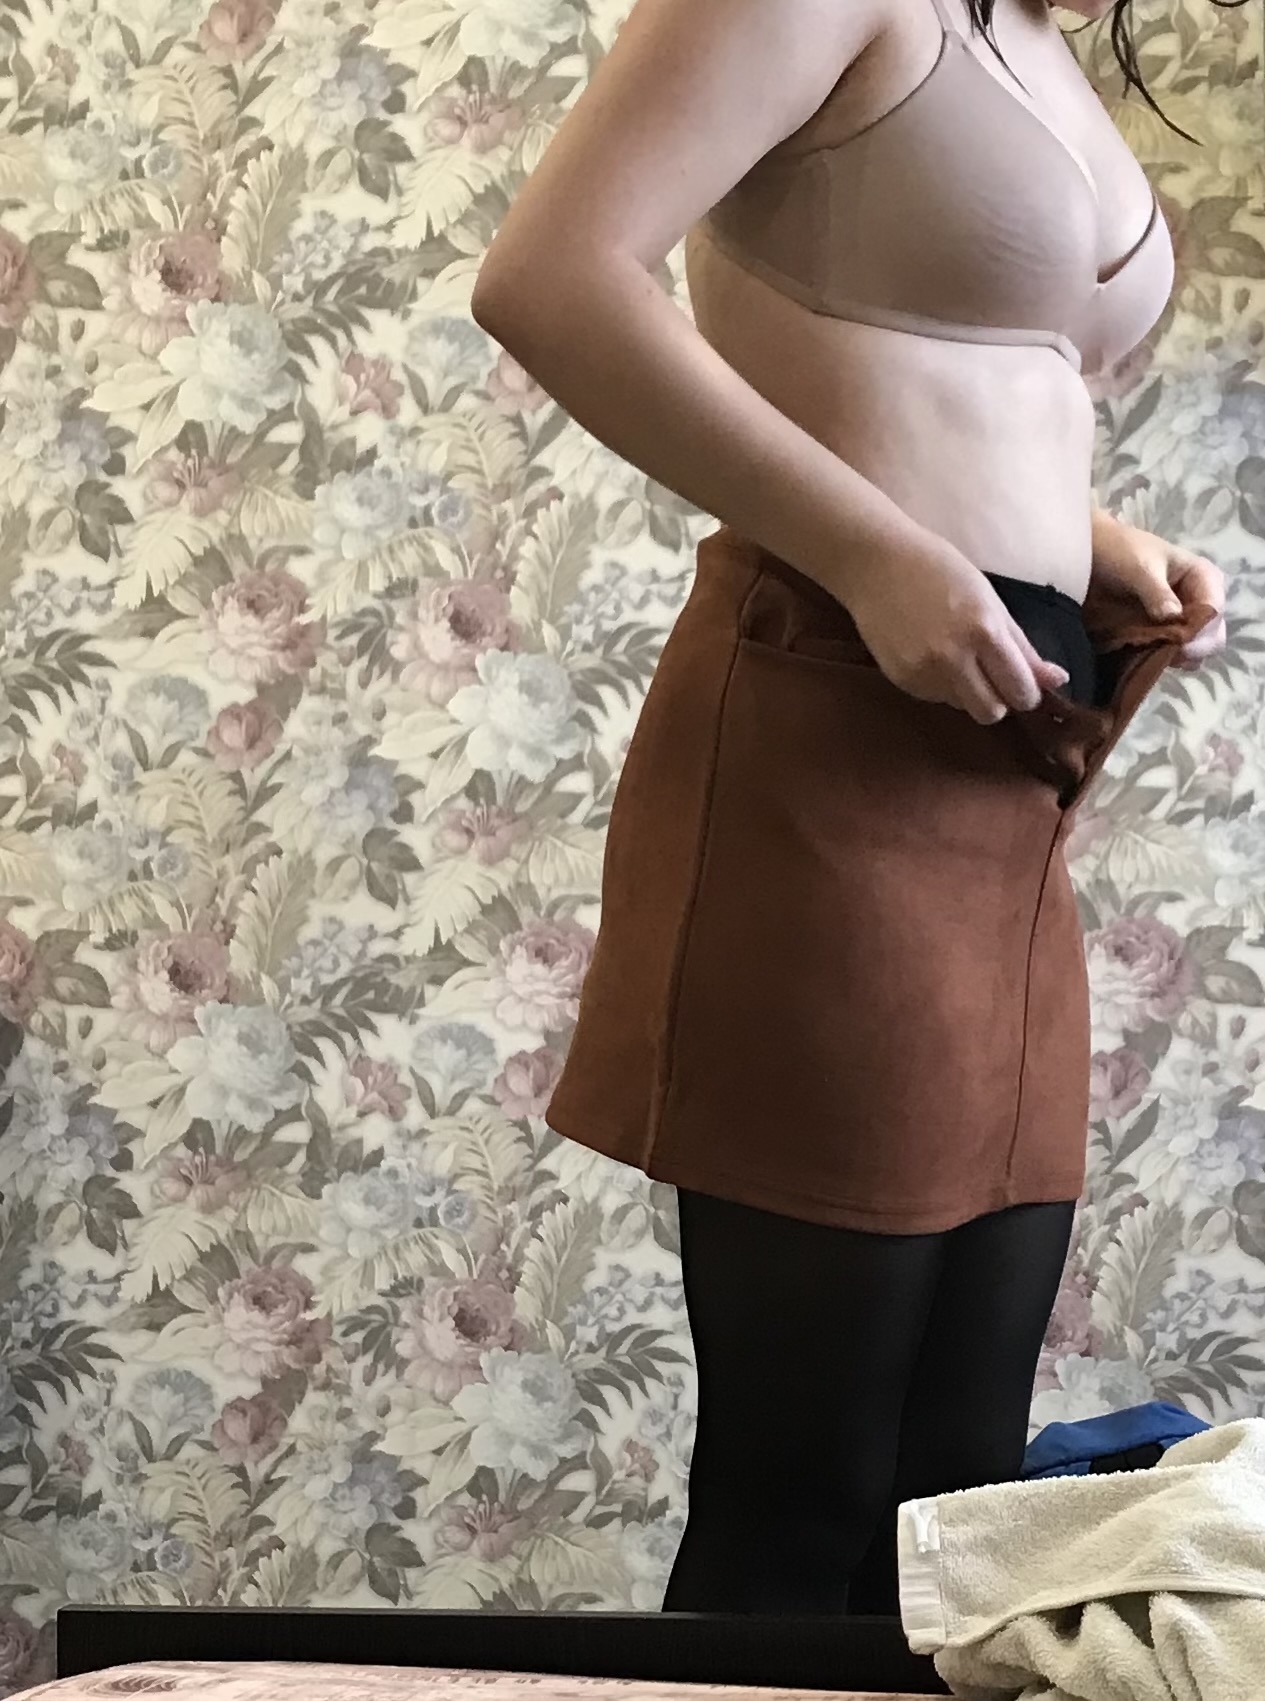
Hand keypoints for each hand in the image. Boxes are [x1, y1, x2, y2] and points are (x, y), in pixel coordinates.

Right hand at [840, 531, 1070, 725]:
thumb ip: (1023, 647)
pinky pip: (934, 696)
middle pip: (992, 713)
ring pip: (962, 706)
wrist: (876, 563)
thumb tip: (1059, 680)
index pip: (1020, 690)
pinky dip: (940, 682)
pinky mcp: (900, 679)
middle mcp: (953, 657)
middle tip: (992, 676)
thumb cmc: (940, 570)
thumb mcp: (990, 601)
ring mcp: (923, 671)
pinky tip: (929, 653)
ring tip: (954, 655)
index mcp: (984, 631)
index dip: (1027, 692)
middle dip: (998, 699)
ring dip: (967, 690)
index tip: (1022, 682)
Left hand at [1089, 515, 1226, 668]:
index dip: (1201, 632)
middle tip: (1168, 656)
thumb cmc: (1119, 552)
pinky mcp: (1163, 633)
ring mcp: (1182, 619)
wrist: (1092, 554)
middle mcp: (1199, 600)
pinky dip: (1161, 658)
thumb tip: (1173, 617)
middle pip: (1211, 634)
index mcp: (1203, 578)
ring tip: (1152, 656)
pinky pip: (1171, 652)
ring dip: (1175, 656)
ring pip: (1194, 647)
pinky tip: (1144, 658)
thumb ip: (1157, 592)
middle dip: (1192, 647)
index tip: (1181, 647)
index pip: (1214, 611)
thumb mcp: (1140, 568)